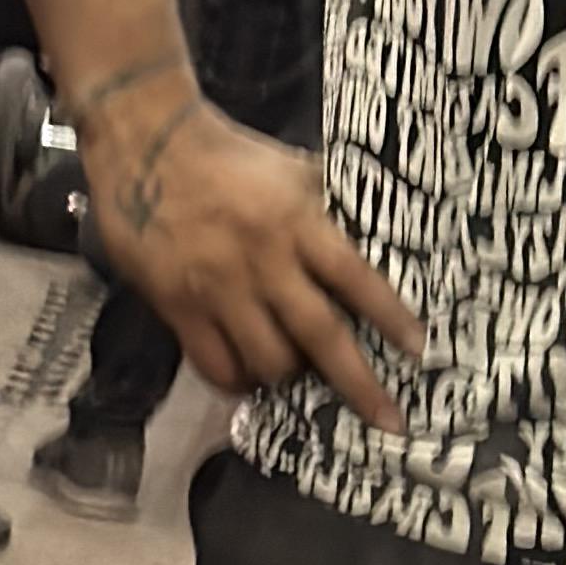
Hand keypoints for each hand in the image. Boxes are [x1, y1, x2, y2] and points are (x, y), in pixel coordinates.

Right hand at [79, 83, 422, 428]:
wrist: (147, 142)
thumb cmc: (230, 155)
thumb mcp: (293, 171)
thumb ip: (327, 212)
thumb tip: (369, 243)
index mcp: (298, 223)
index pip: (356, 278)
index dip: (391, 318)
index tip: (418, 350)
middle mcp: (263, 262)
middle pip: (319, 337)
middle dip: (359, 385)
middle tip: (389, 421)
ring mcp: (217, 289)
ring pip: (267, 361)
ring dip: (292, 377)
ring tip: (300, 372)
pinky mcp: (177, 306)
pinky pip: (215, 365)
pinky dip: (240, 381)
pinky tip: (250, 377)